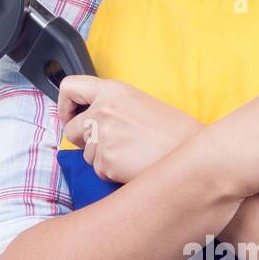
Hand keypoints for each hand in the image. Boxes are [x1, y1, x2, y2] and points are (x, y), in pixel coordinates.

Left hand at [57, 75, 202, 183]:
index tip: (70, 116)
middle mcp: (102, 111)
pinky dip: (111, 172)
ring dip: (102, 157)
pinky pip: (98, 170)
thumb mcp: (138, 104)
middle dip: (82, 140)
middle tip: (108, 145)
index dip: (64, 105)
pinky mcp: (106, 162)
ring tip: (131, 153)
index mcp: (112, 91)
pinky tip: (133, 165)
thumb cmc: (172, 131)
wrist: (194, 154)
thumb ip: (110, 106)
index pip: (69, 87)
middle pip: (71, 130)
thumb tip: (86, 117)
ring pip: (85, 154)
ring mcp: (103, 137)